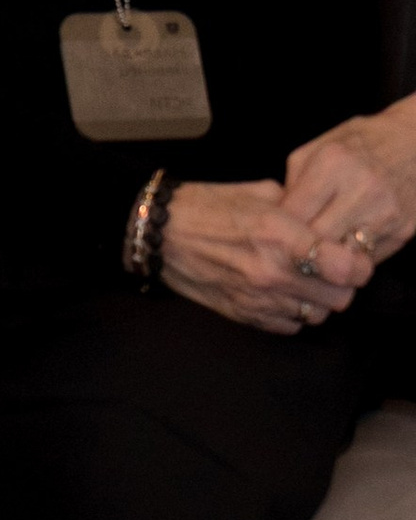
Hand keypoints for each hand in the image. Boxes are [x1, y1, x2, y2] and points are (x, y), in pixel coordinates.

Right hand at [160, 178, 367, 333]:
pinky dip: (294, 313)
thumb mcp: (258, 193)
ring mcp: (258, 298)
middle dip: (341, 283)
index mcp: (279, 233)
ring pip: (318, 315)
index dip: (358, 264)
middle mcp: (272, 271)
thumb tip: (326, 220)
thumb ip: (299, 208)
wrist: (159, 234)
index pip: (345, 266)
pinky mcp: (244, 315)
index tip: (355, 257)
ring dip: (318, 300)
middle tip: (331, 269)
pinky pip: (291, 326)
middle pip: (339, 297)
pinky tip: (283, 293)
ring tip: (305, 281)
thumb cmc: (207, 206)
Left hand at [283, 101, 415, 268]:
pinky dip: (348, 262)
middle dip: (298, 251)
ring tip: (312, 259)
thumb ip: (294, 182)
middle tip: (287, 255)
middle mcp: (362, 190)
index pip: (293, 214)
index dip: (277, 231)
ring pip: (342, 258)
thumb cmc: (359, 144)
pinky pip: (365, 260)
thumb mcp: (318, 149)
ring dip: (324, 263)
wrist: (415, 143)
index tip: (270, 237)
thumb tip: (277, 222)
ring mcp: (386, 213)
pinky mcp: (403, 232)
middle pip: (317, 241)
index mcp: (333, 164)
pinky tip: (338, 256)